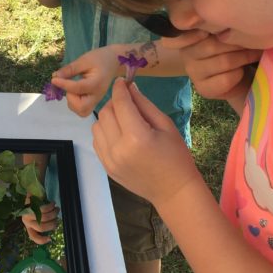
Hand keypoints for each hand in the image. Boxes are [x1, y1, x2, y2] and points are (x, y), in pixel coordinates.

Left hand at [21, 200, 59, 244]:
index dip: (42, 240)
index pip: (33, 237)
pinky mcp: (30, 205)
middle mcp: (26, 222)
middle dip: (52, 224)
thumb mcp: (37, 217)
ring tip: (57, 209)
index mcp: (29, 227)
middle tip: (57, 218)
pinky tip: (53, 204)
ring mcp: (27, 214)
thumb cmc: (35, 207)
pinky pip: (43, 209)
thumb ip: (43, 223)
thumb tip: (53, 226)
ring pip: (44, 218)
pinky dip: (50, 207)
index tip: (50, 238)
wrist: (29, 192)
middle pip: (41, 228)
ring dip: (53, 214)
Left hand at [52, 46, 121, 116]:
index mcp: (96, 83)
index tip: (54, 80)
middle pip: (81, 107)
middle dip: (71, 98)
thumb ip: (70, 69)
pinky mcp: (94, 103)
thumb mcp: (84, 60)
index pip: (78, 88)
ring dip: (72, 102)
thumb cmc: (100, 59)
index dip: (64, 84)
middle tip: (69, 86)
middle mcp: (97, 96)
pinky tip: (75, 93)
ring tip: (72, 89)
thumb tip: (55, 76)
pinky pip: (82, 110)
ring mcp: (96, 101)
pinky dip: (75, 104)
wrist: (114, 62)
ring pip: (81, 111)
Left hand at [93, 79, 198, 208]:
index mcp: (137, 137)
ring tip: (123, 118)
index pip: (120, 104)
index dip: (119, 89)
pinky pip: (97, 141)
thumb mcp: (165, 125)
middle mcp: (118, 148)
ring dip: (107, 117)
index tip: (121, 81)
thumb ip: (145, 105)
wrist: (173, 190)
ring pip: (96, 126)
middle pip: (105, 113)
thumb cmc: (176, 156)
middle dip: (114, 102)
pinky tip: (118, 133)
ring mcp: (109, 160)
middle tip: (126, 101)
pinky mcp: (106, 167)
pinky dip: (104, 132)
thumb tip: (129, 88)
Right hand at [162, 33, 260, 101]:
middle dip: (238, 43)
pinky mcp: (203, 88)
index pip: (195, 27)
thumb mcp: (228, 31)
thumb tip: (230, 14)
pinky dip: (239, 74)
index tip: (227, 26)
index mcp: (189, 33)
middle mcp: (186, 52)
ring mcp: (192, 72)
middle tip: (254, 40)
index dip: (211, 27)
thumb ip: (223, 24)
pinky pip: (226, 79)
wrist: (239, 77)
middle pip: (214, 45)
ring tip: (255, 53)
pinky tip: (242, 71)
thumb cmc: (234, 48)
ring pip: (223, 61)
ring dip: (244, 57)